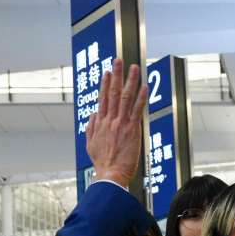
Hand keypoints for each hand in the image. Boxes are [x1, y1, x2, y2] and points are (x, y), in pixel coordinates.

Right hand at [84, 58, 146, 188]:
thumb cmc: (102, 164)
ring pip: (125, 97)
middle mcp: (110, 120)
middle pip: (112, 93)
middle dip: (116, 75)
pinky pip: (137, 110)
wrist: (110, 174)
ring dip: (130, 81)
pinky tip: (144, 87)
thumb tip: (92, 115)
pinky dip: (141, 98)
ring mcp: (121, 123)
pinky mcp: (132, 130)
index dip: (105, 84)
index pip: (103, 99)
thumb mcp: (90, 145)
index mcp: (100, 123)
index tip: (107, 73)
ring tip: (133, 68)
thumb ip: (91, 128)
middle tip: (119, 60)